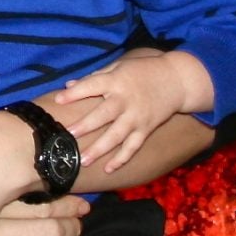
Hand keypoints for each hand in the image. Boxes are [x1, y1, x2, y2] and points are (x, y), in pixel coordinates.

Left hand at [52, 52, 211, 172]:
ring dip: (100, 149)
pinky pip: (133, 147)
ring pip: (116, 136)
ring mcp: (136, 117)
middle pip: (103, 115)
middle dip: (86, 125)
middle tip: (69, 134)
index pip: (92, 86)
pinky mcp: (146, 129)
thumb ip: (94, 77)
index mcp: (116, 82)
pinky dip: (122, 159)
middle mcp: (125, 101)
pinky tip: (108, 169)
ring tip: (83, 161)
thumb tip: (68, 85)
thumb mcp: (118, 66)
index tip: (58, 100)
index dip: (75, 93)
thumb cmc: (143, 70)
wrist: (177, 80)